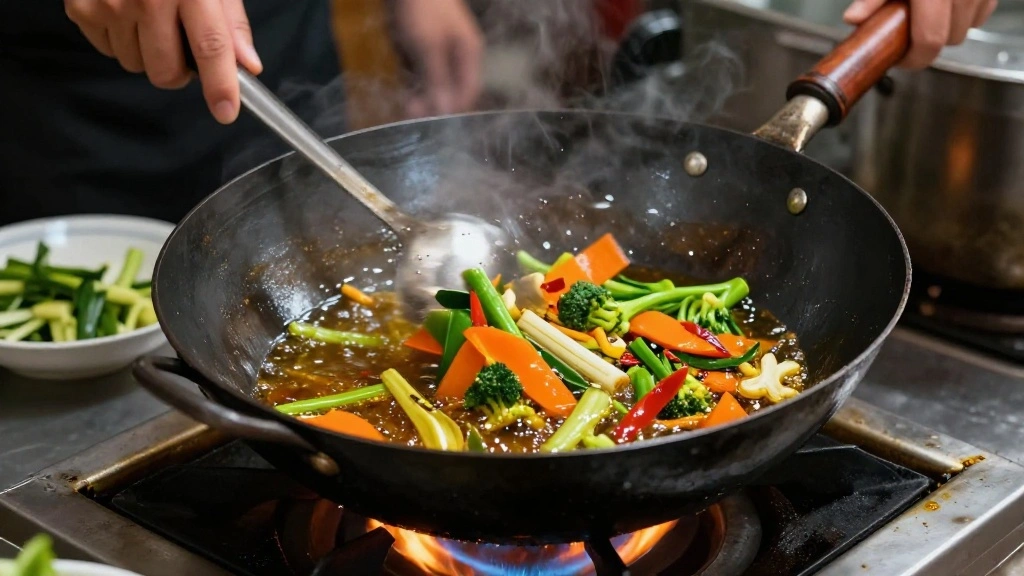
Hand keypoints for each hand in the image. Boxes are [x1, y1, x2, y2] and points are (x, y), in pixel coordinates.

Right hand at [64, 0, 263, 123]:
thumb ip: (231, 21)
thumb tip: (247, 65)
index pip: (210, 47)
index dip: (220, 85)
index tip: (225, 111)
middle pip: (167, 72)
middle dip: (179, 71)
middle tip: (182, 48)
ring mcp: (110, 5)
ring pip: (137, 65)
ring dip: (148, 54)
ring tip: (151, 19)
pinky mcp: (81, 8)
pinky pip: (109, 51)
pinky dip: (122, 40)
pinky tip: (127, 12)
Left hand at [392, 0, 484, 116]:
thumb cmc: (422, 10)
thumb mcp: (428, 47)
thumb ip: (437, 79)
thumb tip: (446, 111)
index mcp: (469, 54)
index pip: (467, 93)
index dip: (451, 110)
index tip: (430, 122)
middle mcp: (459, 55)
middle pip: (451, 89)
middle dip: (432, 103)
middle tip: (409, 112)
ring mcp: (442, 49)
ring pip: (435, 81)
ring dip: (421, 93)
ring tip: (405, 103)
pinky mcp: (424, 45)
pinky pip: (422, 70)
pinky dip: (413, 79)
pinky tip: (404, 86)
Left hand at [844, 0, 997, 68]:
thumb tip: (854, 19)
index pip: (930, 40)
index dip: (914, 58)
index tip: (900, 59)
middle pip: (951, 38)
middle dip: (928, 42)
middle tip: (907, 34)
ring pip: (969, 27)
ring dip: (948, 28)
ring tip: (925, 16)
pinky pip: (982, 11)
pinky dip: (966, 13)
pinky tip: (946, 5)